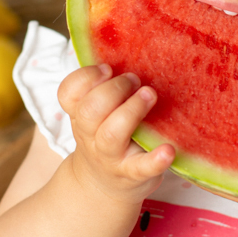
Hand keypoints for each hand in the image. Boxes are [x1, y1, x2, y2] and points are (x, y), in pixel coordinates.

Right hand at [57, 64, 173, 203]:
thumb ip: (101, 89)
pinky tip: (168, 150)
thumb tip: (125, 49)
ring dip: (132, 111)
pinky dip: (155, 159)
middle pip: (90, 110)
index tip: (107, 68)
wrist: (103, 187)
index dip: (85, 77)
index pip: (68, 93)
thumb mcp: (94, 116)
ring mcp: (111, 157)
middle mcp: (91, 136)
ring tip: (150, 95)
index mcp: (81, 115)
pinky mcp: (133, 174)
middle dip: (114, 89)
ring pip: (111, 134)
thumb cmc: (105, 137)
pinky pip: (142, 168)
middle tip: (135, 80)